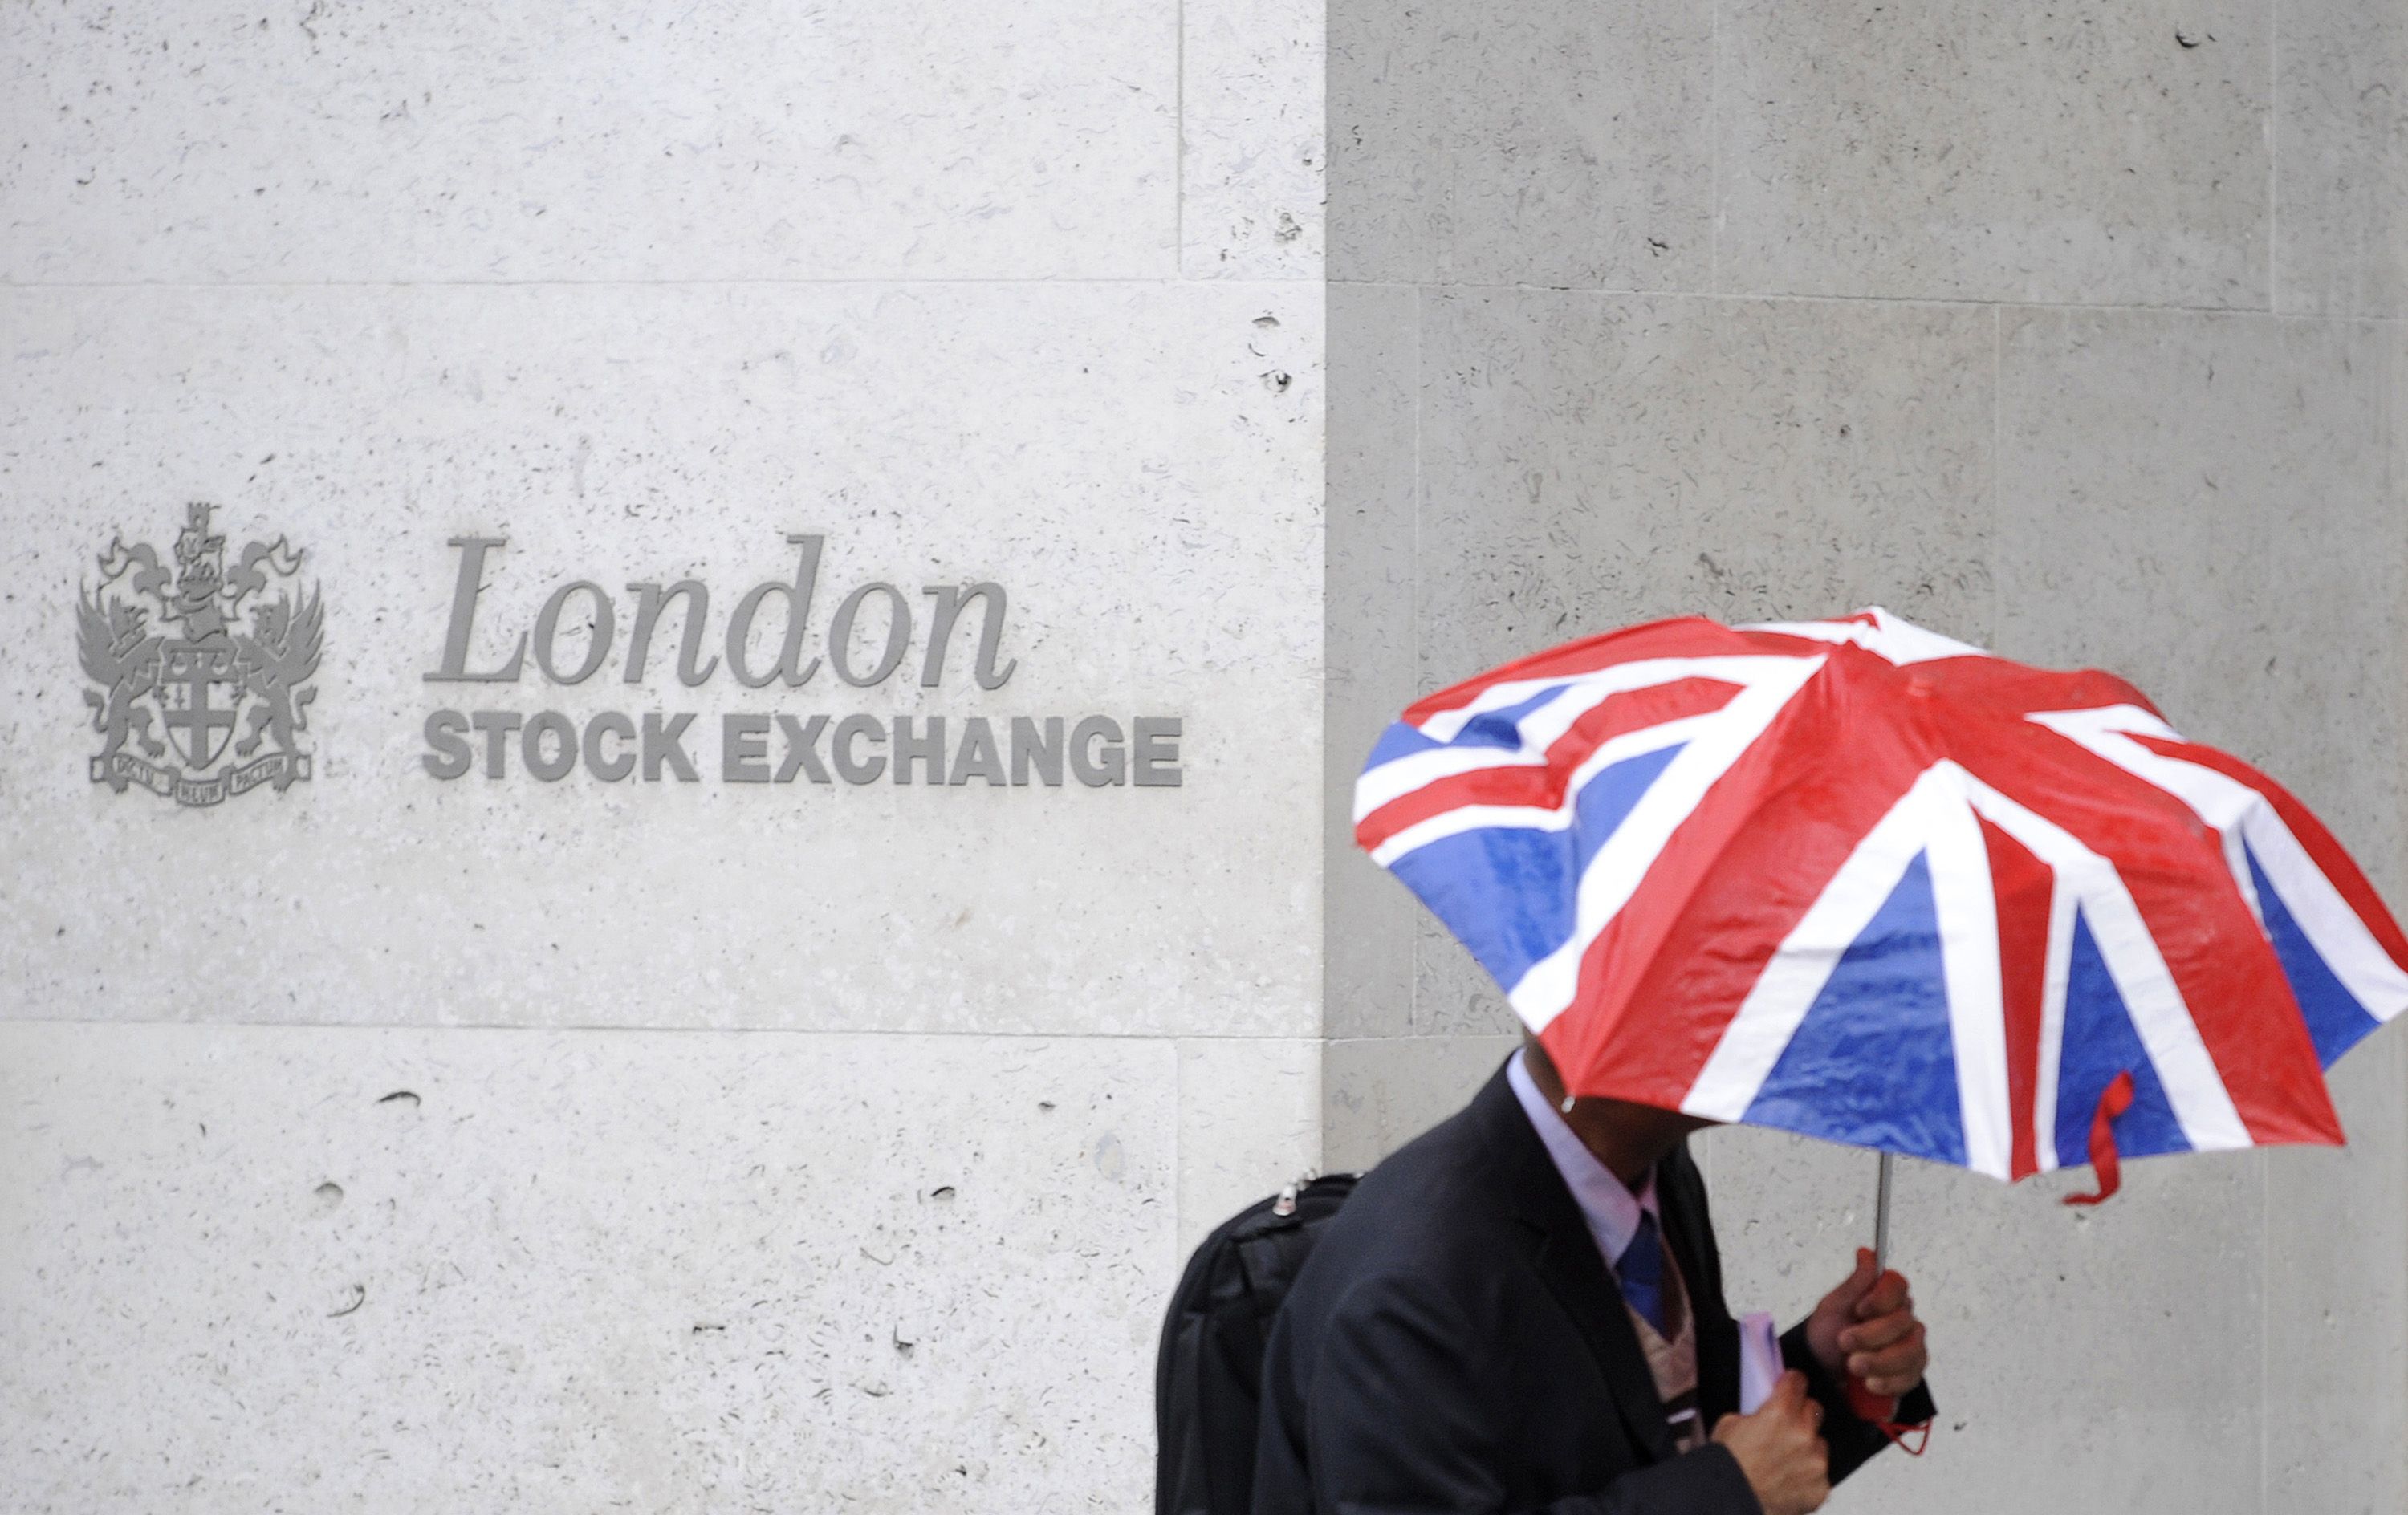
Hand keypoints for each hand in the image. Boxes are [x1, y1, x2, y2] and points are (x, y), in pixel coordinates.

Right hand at [1711, 1370, 1829, 1514]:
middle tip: (1786, 1424)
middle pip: (1814, 1409)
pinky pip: (1821, 1471)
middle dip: (1801, 1413)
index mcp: (1779, 1413)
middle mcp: (1802, 1434)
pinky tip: (1790, 1476)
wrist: (1731, 1500)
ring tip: (1786, 1457)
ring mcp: (1815, 1462)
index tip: (1791, 1385)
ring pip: (1820, 1442)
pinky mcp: (1821, 1485)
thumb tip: (1768, 1404)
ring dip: (1807, 1445)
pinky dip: (1808, 1473)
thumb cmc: (1728, 1466)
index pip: (1798, 1381)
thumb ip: (1758, 1410)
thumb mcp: (1731, 1422)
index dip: (1792, 1382)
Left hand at [1805, 1247, 1927, 1398]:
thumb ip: (1855, 1282)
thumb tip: (1867, 1253)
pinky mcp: (1912, 1373)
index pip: (1898, 1286)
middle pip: (1902, 1321)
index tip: (1859, 1310)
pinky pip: (1910, 1377)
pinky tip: (1869, 1383)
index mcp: (1884, 1297)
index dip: (1880, 1299)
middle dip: (1869, 1336)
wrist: (1823, 1370)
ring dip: (1877, 1361)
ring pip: (1909, 1352)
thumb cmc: (1827, 1334)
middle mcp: (1903, 1319)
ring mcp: (1911, 1346)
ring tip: (1853, 1365)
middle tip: (1844, 1342)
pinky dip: (1886, 1382)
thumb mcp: (1833, 1306)